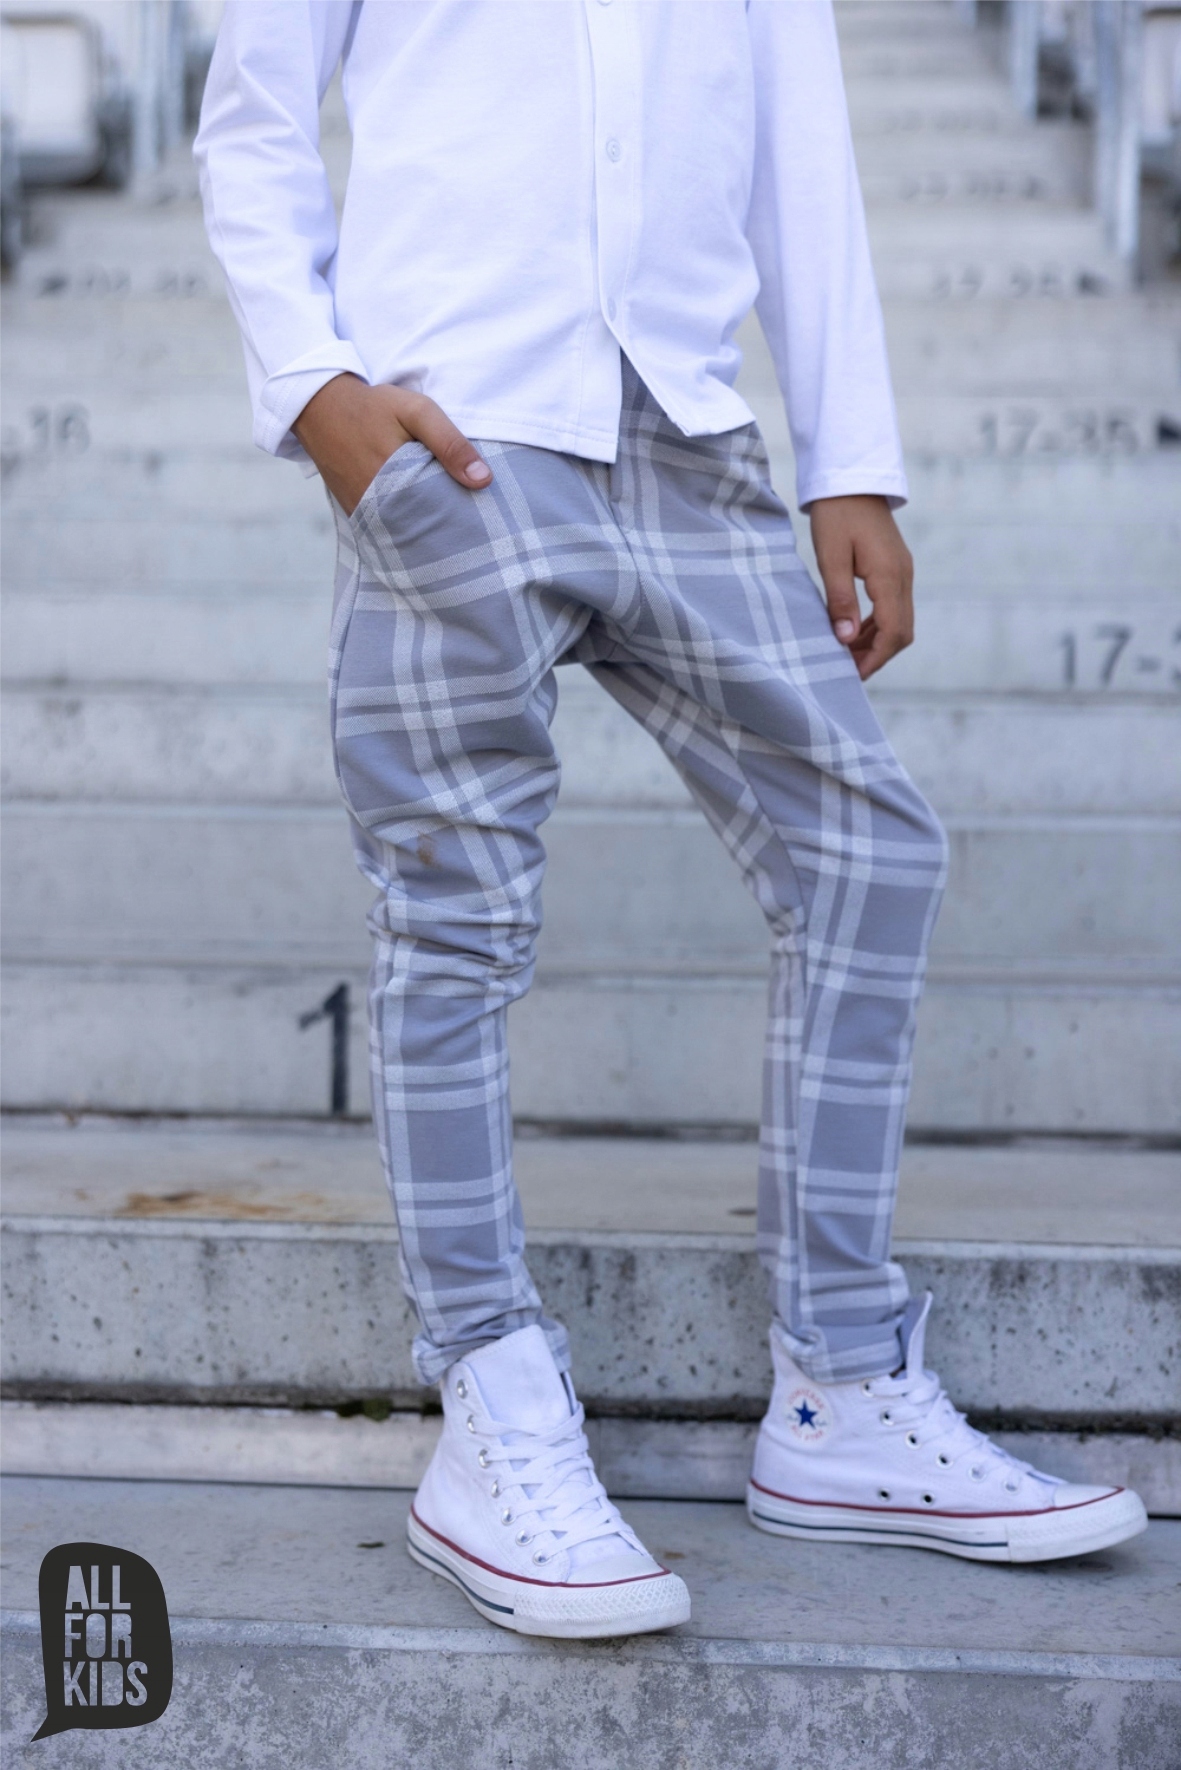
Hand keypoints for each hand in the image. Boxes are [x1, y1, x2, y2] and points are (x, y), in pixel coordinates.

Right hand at [292, 373, 491, 514]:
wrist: (320, 407)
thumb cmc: (373, 406)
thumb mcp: (417, 411)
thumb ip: (450, 443)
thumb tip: (483, 480)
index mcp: (397, 482)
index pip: (441, 516)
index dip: (462, 519)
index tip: (483, 523)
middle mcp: (377, 506)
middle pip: (424, 530)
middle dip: (446, 530)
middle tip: (472, 531)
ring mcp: (363, 513)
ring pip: (405, 532)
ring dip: (426, 531)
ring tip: (450, 530)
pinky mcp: (354, 512)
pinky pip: (385, 527)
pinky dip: (404, 526)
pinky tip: (421, 522)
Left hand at [809, 494, 913, 680]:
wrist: (851, 479)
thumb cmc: (836, 514)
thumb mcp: (830, 556)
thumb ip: (839, 598)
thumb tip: (845, 638)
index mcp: (890, 575)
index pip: (894, 631)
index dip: (876, 658)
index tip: (854, 675)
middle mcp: (903, 576)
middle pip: (902, 632)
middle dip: (877, 655)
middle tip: (847, 669)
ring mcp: (902, 572)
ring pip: (899, 621)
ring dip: (875, 641)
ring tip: (845, 653)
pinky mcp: (895, 568)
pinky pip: (893, 606)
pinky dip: (876, 624)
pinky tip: (852, 630)